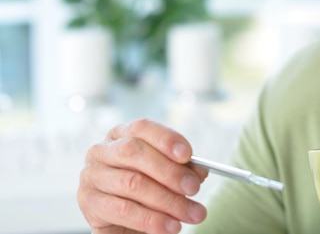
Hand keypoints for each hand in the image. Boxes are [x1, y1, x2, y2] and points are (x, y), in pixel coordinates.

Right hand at [77, 119, 208, 233]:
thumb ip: (182, 169)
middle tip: (194, 188)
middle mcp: (102, 150)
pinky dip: (151, 219)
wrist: (127, 222)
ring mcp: (92, 175)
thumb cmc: (147, 190)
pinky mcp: (89, 202)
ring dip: (167, 201)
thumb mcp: (167, 175)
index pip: (142, 127)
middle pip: (135, 152)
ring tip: (190, 214)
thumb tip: (198, 172)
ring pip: (132, 183)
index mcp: (122, 134)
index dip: (166, 139)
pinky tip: (169, 227)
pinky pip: (123, 210)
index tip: (188, 155)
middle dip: (169, 172)